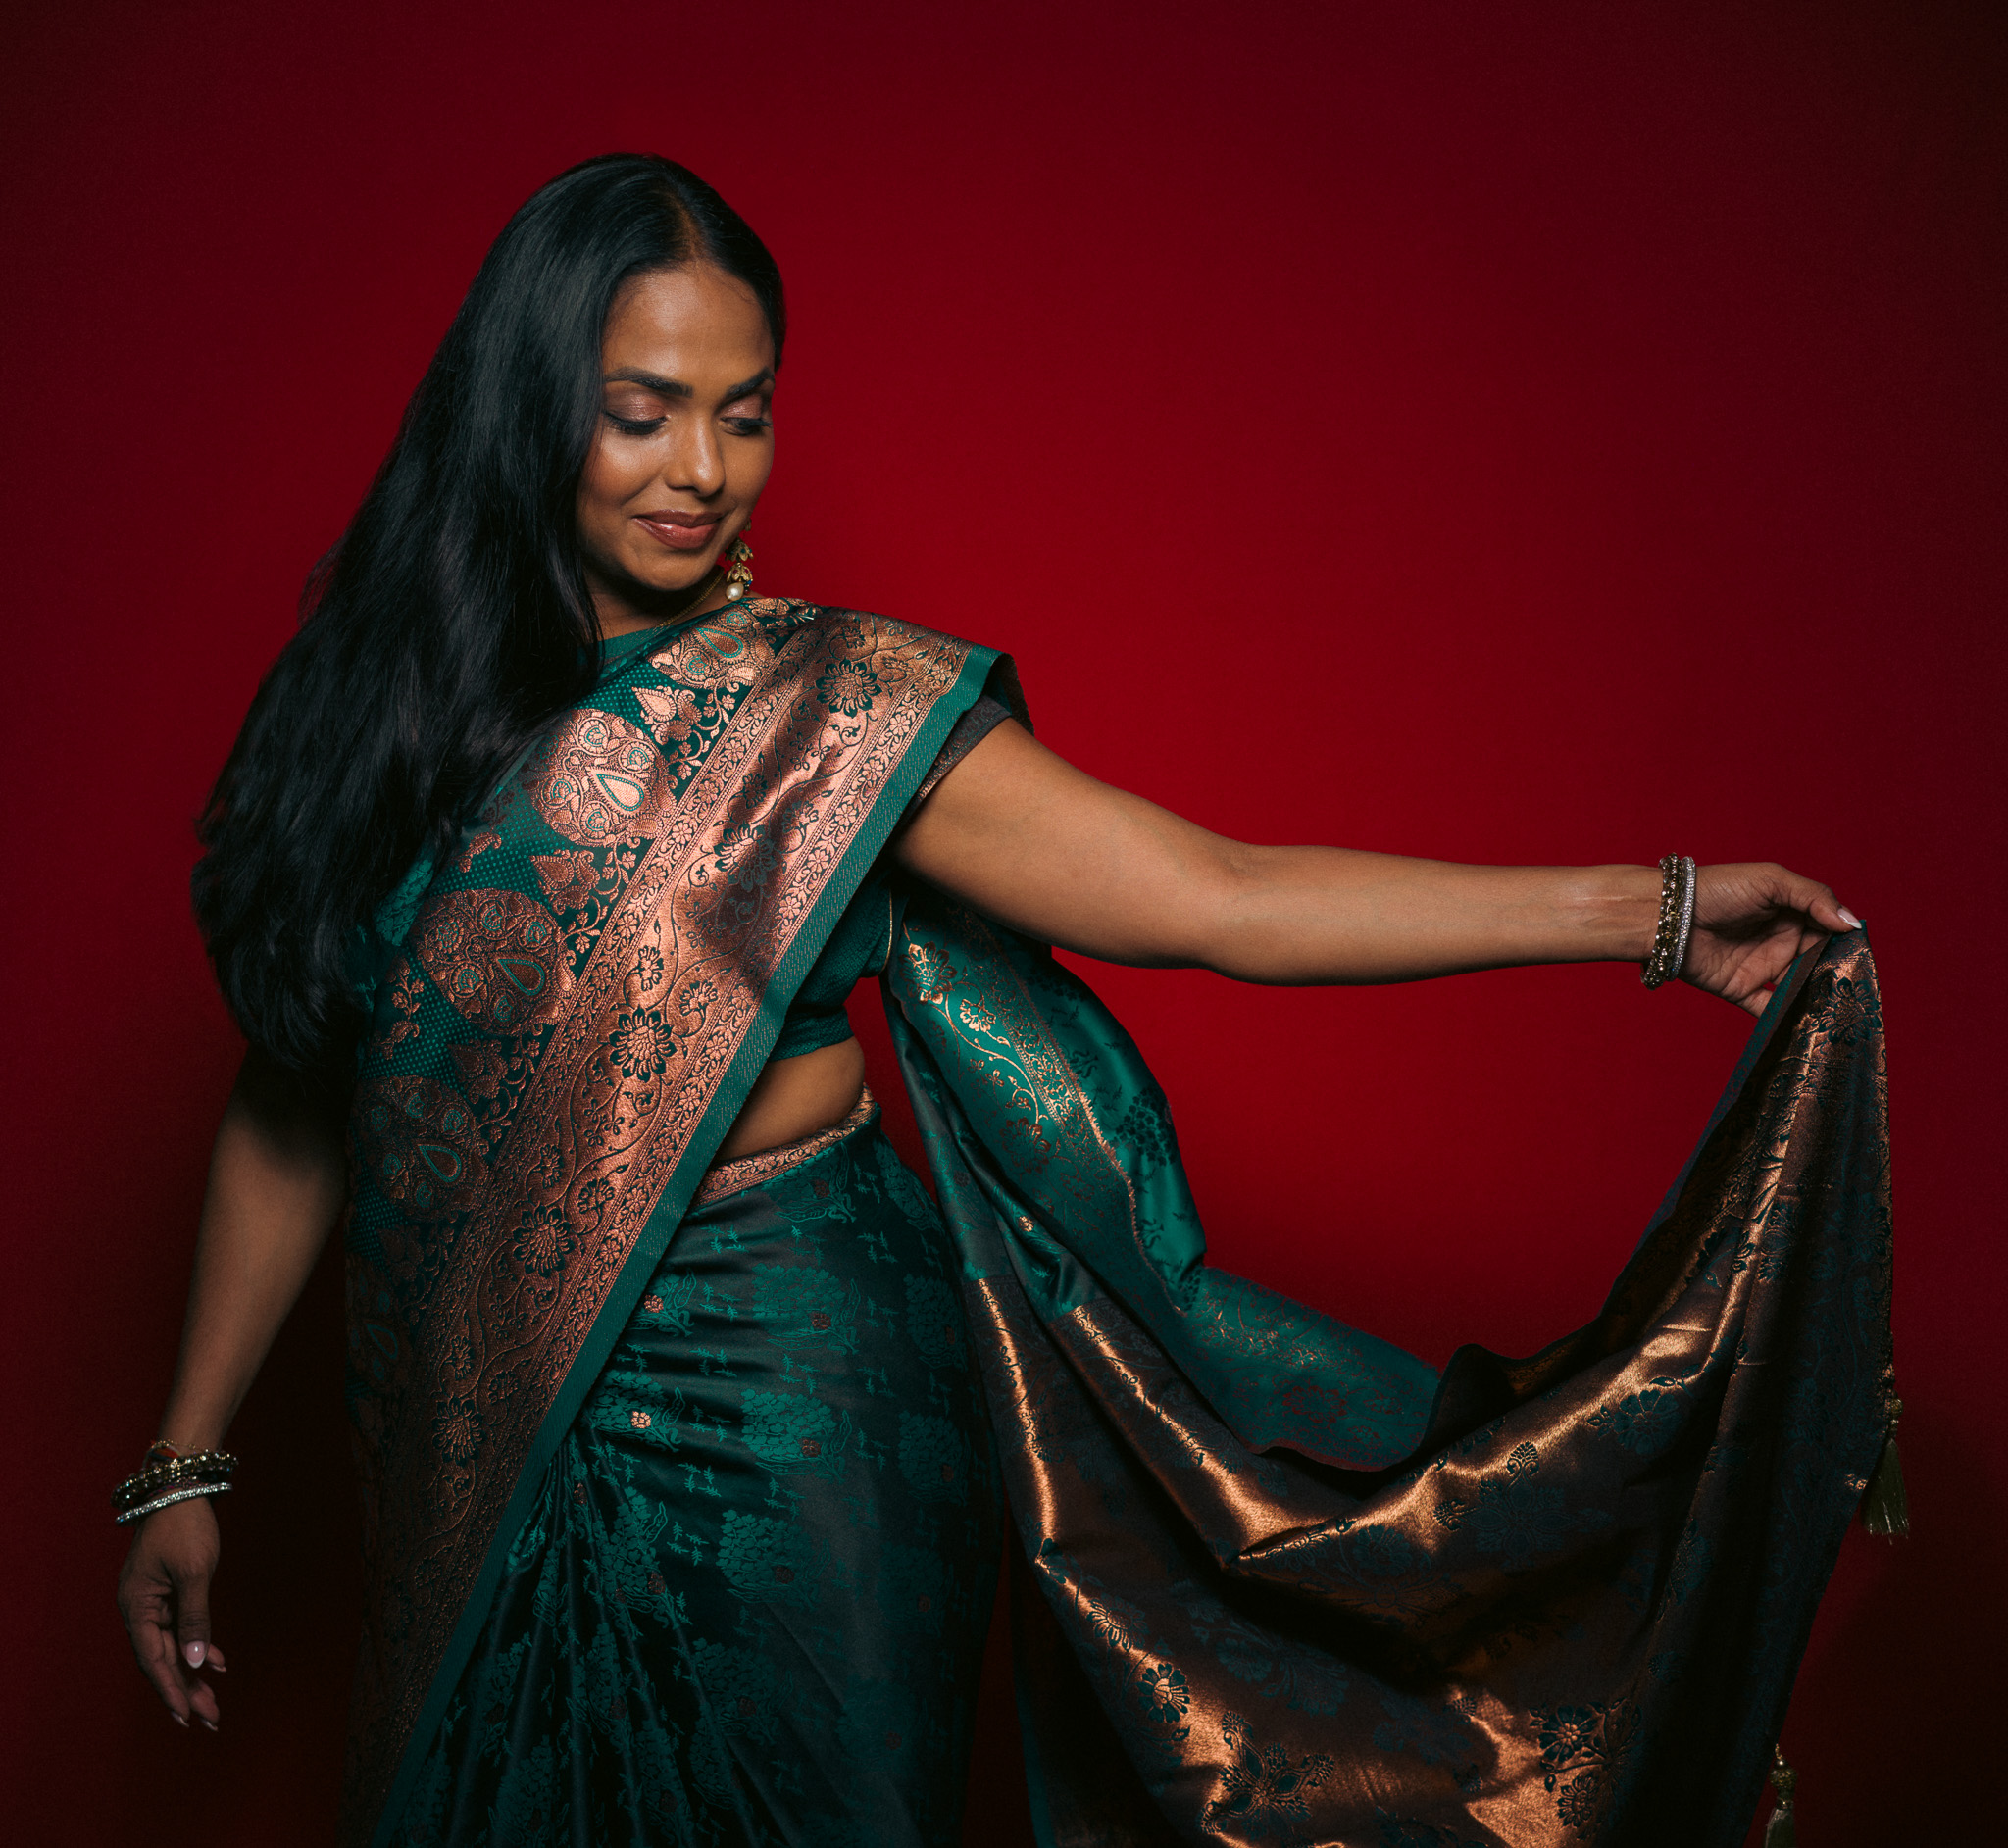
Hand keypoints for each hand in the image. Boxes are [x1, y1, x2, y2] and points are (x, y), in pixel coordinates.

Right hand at [116, 1496, 226, 1728]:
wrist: (182, 1486)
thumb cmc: (186, 1526)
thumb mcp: (194, 1573)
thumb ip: (195, 1619)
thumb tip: (194, 1663)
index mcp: (136, 1607)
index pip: (153, 1660)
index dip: (170, 1690)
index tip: (186, 1717)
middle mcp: (139, 1609)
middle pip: (162, 1659)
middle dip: (186, 1690)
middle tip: (210, 1721)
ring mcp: (152, 1602)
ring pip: (173, 1647)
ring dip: (193, 1674)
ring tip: (215, 1703)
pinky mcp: (167, 1593)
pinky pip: (180, 1628)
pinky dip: (198, 1645)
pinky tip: (217, 1663)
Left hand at [1681, 861, 1860, 1015]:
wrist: (1669, 916)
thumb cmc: (1718, 888)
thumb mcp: (1771, 881)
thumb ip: (1814, 898)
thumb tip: (1852, 923)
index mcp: (1791, 914)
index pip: (1829, 932)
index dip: (1846, 943)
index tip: (1863, 957)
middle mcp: (1780, 942)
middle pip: (1818, 963)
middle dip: (1835, 976)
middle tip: (1855, 990)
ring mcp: (1761, 967)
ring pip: (1798, 989)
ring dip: (1816, 999)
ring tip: (1838, 1012)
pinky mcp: (1741, 989)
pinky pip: (1768, 1009)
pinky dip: (1785, 1019)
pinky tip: (1804, 1025)